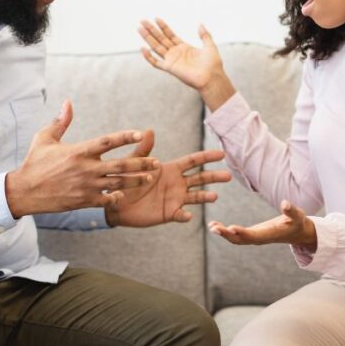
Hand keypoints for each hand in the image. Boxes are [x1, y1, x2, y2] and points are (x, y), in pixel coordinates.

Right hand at [5, 100, 159, 217]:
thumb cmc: (34, 162)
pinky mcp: (83, 201)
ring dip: (136, 181)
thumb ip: (61, 122)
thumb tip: (68, 103)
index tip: (140, 133)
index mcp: (79, 151)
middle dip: (141, 163)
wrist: (24, 191)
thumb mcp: (45, 138)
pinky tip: (125, 195)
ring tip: (150, 178)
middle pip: (120, 165)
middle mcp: (85, 169)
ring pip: (118, 183)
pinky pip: (105, 200)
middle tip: (157, 162)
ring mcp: (86, 186)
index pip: (107, 141)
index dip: (125, 136)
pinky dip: (116, 198)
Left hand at [105, 130, 232, 227]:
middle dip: (214, 177)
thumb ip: (144, 149)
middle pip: (200, 178)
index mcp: (171, 169)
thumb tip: (150, 130)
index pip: (193, 161)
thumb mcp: (134, 163)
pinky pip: (180, 214)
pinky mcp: (169, 213)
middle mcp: (177, 183)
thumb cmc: (125, 179)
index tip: (222, 154)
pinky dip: (185, 215)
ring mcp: (175, 199)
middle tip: (228, 176)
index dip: (207, 157)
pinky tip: (188, 215)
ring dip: (205, 197)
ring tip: (214, 196)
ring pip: (196, 197)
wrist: (116, 202)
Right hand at [138, 18, 236, 111]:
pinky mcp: (170, 68)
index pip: (170, 34)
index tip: (156, 18)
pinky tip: (143, 48)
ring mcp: (172, 60)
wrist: (212, 77)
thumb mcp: (210, 46)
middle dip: (151, 30)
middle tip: (143, 21)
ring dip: (147, 38)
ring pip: (156, 47)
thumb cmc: (212, 64)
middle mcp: (176, 53)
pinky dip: (148, 57)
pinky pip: (156, 63)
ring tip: (140, 28)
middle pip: (160, 39)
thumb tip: (200, 24)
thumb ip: (205, 35)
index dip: (163, 27)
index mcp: (184, 47)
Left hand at [208, 200, 316, 247]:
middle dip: (227, 235)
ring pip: (236, 239)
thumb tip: (285, 203)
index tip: (231, 228)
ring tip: (211, 226)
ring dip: (223, 233)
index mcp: (270, 234)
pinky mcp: (252, 234)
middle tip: (214, 228)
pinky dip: (225, 231)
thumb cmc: (297, 222)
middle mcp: (260, 239)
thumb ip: (291, 210)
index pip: (254, 235)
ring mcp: (255, 238)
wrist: (297, 232)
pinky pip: (235, 236)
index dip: (242, 233)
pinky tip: (214, 225)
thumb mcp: (298, 215)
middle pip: (241, 240)